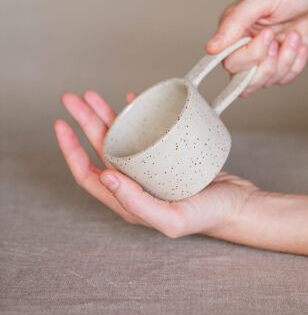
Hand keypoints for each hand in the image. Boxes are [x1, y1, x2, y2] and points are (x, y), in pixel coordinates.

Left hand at [54, 90, 307, 262]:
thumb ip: (137, 205)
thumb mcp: (173, 219)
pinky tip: (130, 102)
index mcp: (128, 201)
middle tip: (74, 98)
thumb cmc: (209, 216)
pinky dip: (134, 116)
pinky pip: (143, 132)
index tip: (61, 125)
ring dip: (104, 115)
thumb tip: (103, 177)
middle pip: (102, 148)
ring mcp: (149, 169)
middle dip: (84, 121)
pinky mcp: (165, 156)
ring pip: (119, 137)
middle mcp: (134, 183)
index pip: (89, 174)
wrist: (239, 206)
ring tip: (92, 95)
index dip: (70, 150)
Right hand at [206, 0, 307, 94]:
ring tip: (293, 37)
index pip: (227, 59)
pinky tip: (299, 44)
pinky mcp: (280, 63)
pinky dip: (295, 64)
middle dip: (267, 61)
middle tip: (278, 39)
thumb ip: (234, 22)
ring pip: (262, 82)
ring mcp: (263, 56)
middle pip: (242, 77)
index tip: (267, 36)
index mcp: (234, 28)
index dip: (248, 55)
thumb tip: (211, 47)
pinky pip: (281, 80)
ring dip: (284, 61)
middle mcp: (245, 44)